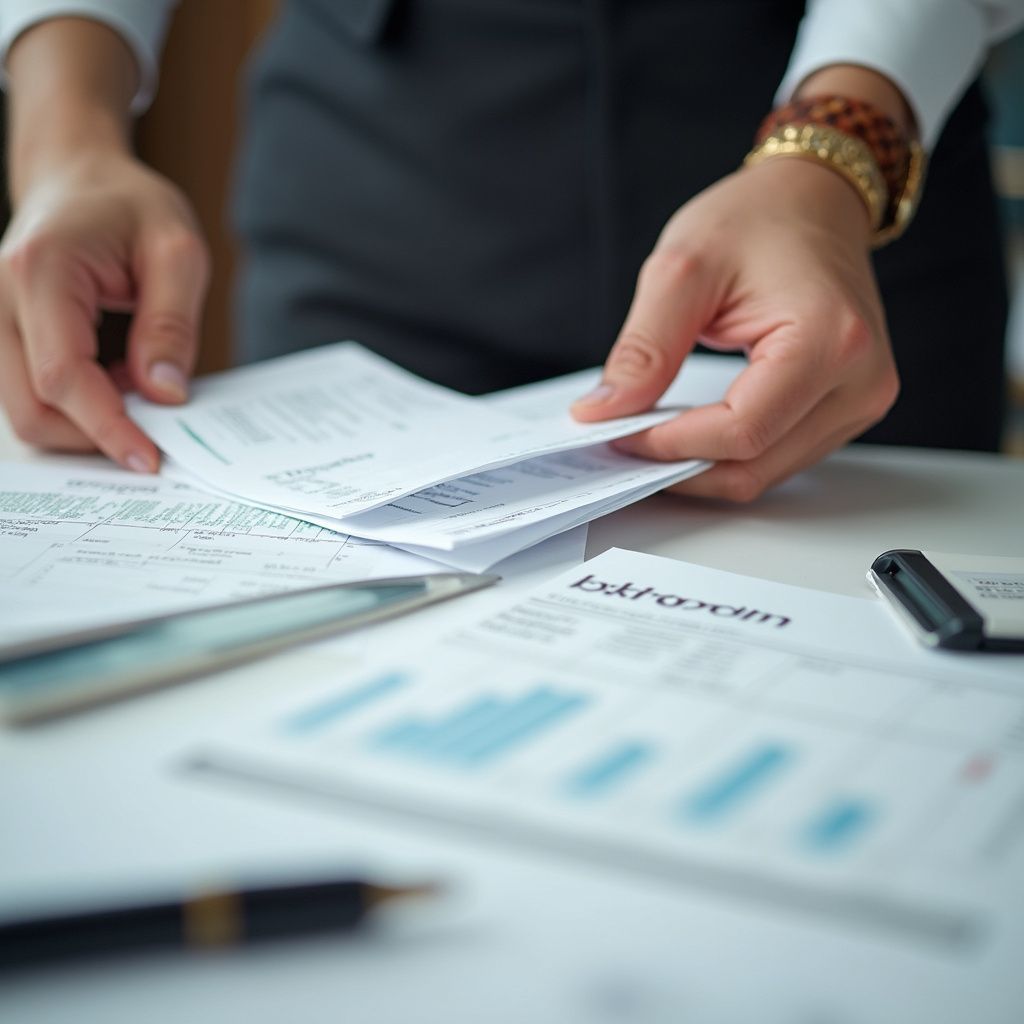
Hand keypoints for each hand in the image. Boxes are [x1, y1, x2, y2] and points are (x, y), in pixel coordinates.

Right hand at [0, 151, 208, 469]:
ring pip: (26, 412)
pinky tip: (118, 380)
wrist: (79, 177)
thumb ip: (172, 323)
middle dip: (96, 437)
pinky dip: (78, 407)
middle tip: (158, 431)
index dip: (106, 427)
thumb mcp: (177, 250)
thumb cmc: (129, 206)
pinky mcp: (4, 339)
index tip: (149, 459)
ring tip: (140, 388)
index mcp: (40, 272)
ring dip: (87, 423)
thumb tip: (165, 394)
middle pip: (32, 410)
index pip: (62, 377)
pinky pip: (32, 396)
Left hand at [571, 157, 898, 501]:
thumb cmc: (758, 219)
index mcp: (829, 340)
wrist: (814, 199)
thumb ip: (643, 350)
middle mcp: (860, 381)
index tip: (619, 433)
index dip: (671, 444)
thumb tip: (603, 413)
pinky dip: (728, 455)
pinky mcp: (849, 409)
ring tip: (653, 434)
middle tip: (625, 442)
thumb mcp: (681, 272)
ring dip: (702, 467)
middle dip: (681, 465)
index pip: (742, 431)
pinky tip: (692, 432)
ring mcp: (861, 400)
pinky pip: (779, 457)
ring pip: (765, 472)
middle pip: (754, 466)